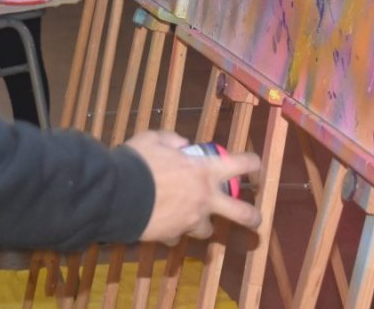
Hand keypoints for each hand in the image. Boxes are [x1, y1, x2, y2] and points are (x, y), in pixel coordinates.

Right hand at [125, 131, 261, 244]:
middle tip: (255, 220)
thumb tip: (183, 146)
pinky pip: (177, 235)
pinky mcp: (173, 235)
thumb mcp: (154, 138)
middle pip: (242, 213)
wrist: (118, 194)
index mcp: (205, 170)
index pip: (241, 164)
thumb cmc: (139, 161)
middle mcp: (205, 197)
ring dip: (202, 224)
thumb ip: (172, 140)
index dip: (252, 163)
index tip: (255, 165)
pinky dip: (173, 230)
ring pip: (207, 230)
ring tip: (194, 219)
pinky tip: (163, 224)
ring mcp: (190, 220)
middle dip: (252, 217)